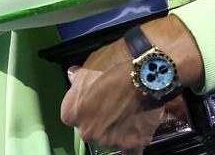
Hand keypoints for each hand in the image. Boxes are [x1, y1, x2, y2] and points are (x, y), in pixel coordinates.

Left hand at [60, 17, 203, 151]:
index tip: (95, 97)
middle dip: (100, 119)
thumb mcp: (87, 68)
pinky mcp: (131, 144)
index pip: (73, 115)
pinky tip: (134, 136)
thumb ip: (77, 78)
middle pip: (91, 129)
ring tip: (130, 111)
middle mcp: (87, 133)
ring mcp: (109, 141)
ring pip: (110, 138)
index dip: (85, 105)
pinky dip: (131, 144)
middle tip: (113, 103)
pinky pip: (130, 152)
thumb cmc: (111, 68)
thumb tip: (72, 76)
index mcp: (71, 115)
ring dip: (117, 129)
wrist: (144, 73)